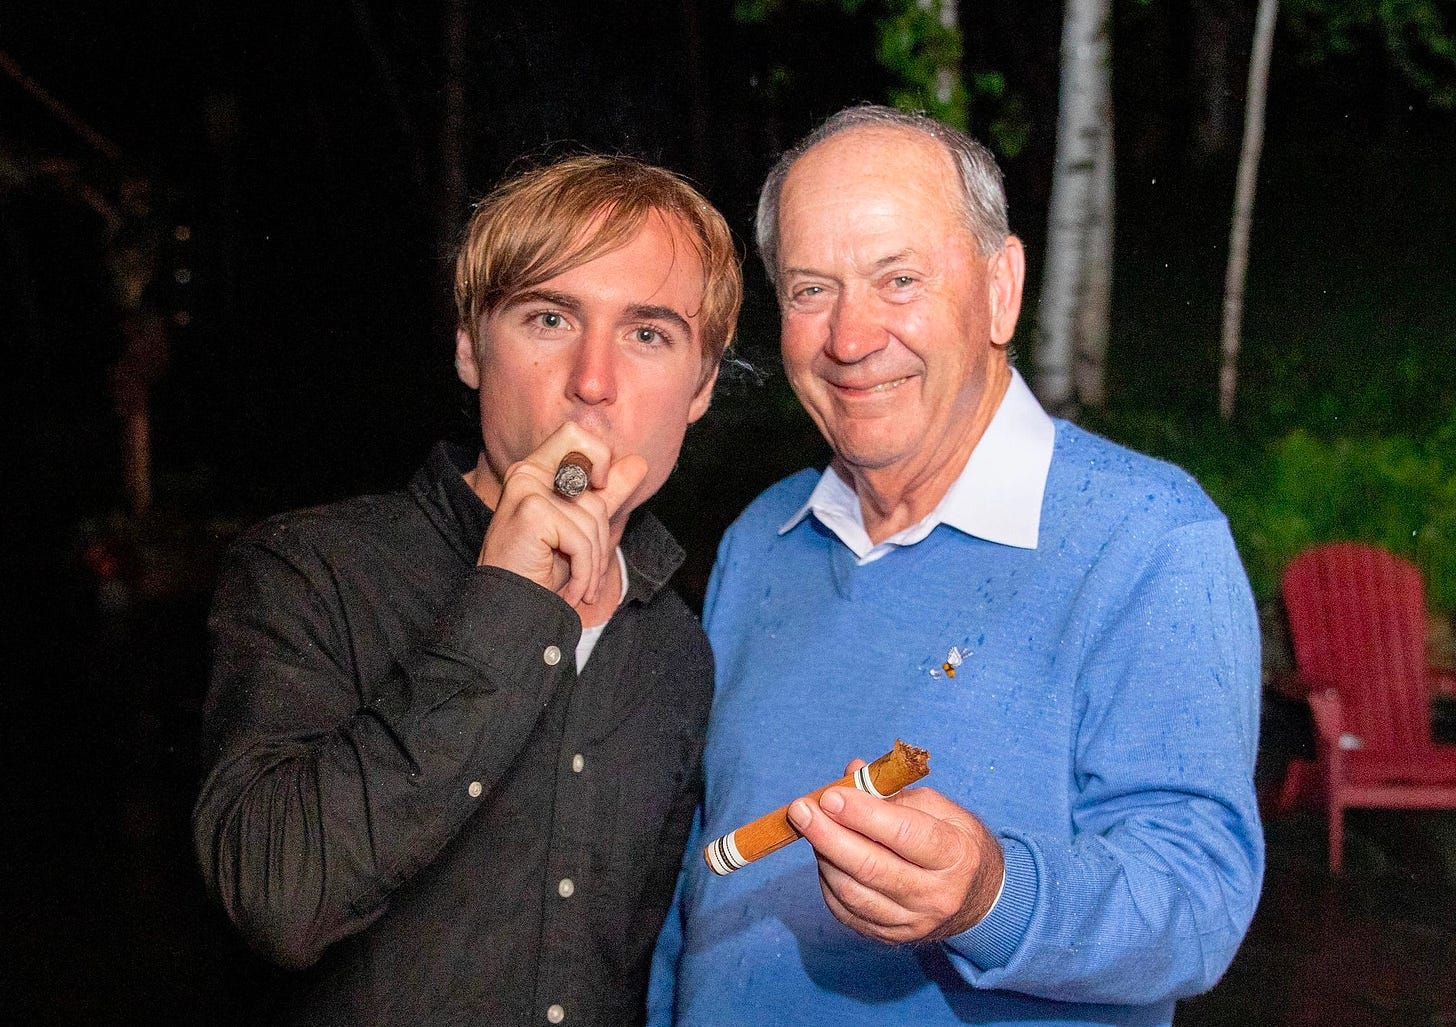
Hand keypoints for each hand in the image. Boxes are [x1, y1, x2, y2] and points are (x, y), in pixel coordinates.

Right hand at [477, 424, 647, 607]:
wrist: (512, 605)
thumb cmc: (540, 568)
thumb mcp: (579, 527)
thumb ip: (605, 494)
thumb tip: (639, 463)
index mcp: (535, 469)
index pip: (576, 434)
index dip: (598, 456)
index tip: (597, 491)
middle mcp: (527, 472)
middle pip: (593, 476)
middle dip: (601, 530)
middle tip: (589, 564)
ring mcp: (527, 490)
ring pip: (592, 517)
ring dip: (593, 563)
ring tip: (581, 586)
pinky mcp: (532, 512)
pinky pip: (581, 540)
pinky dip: (583, 573)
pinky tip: (573, 591)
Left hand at [786, 760, 1004, 944]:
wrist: (976, 899)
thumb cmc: (954, 842)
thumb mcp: (940, 808)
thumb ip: (895, 791)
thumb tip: (851, 773)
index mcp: (957, 856)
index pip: (906, 835)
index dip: (864, 814)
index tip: (831, 796)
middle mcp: (937, 895)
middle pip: (873, 868)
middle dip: (829, 836)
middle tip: (801, 810)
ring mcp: (913, 922)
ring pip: (854, 892)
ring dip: (824, 856)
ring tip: (810, 826)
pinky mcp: (891, 938)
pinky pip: (847, 911)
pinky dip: (828, 881)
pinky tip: (824, 856)